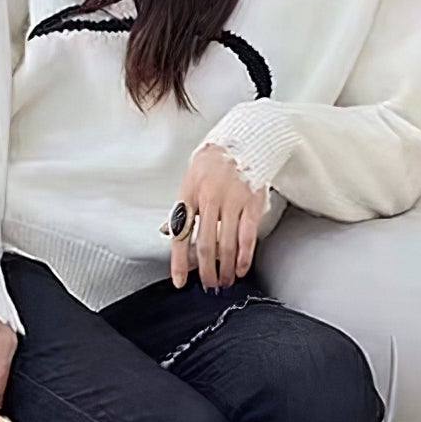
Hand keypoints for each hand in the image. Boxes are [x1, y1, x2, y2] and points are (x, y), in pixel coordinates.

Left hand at [172, 144, 266, 290]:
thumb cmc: (216, 160)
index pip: (180, 233)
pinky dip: (245, 256)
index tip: (179, 281)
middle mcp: (209, 197)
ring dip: (226, 268)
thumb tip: (168, 232)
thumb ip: (183, 207)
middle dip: (206, 270)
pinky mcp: (252, 202)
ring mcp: (232, 199)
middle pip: (204, 244)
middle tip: (208, 284)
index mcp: (190, 192)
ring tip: (225, 280)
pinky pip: (248, 235)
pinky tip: (242, 267)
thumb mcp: (191, 178)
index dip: (179, 261)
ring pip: (227, 244)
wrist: (247, 137)